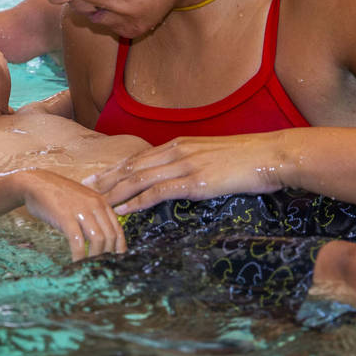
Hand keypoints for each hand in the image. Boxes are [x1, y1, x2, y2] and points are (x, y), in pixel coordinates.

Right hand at [21, 171, 126, 261]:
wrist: (36, 183)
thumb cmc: (58, 195)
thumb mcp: (82, 201)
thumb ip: (94, 215)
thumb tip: (101, 238)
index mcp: (101, 202)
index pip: (118, 229)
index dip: (119, 247)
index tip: (116, 260)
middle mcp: (95, 205)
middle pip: (110, 236)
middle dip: (108, 254)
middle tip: (102, 266)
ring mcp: (81, 211)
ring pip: (98, 240)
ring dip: (95, 257)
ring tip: (90, 266)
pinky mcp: (66, 218)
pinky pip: (78, 241)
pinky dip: (79, 255)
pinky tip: (76, 263)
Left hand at [84, 134, 287, 215]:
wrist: (271, 154)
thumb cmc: (248, 158)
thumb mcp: (215, 157)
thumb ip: (195, 164)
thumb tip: (185, 179)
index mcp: (180, 144)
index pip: (139, 157)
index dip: (116, 168)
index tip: (98, 177)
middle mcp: (177, 151)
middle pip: (133, 166)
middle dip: (107, 179)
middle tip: (84, 190)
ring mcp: (185, 164)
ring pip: (140, 178)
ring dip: (115, 192)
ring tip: (96, 203)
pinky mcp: (195, 180)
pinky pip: (159, 191)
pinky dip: (138, 201)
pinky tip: (124, 210)